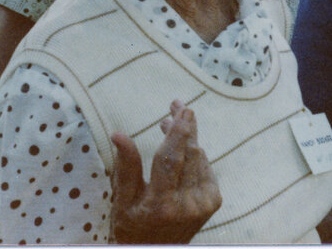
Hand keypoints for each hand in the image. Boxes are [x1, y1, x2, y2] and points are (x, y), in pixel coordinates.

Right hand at [110, 100, 220, 243]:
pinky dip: (194, 155)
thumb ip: (125, 166)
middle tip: (177, 105)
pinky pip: (205, 167)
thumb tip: (118, 134)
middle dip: (184, 126)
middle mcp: (187, 204)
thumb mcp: (123, 200)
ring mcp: (203, 204)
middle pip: (190, 153)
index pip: (172, 159)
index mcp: (161, 203)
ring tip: (169, 125)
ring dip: (187, 138)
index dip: (178, 131)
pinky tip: (181, 150)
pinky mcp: (213, 202)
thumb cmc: (133, 226)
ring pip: (199, 157)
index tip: (182, 109)